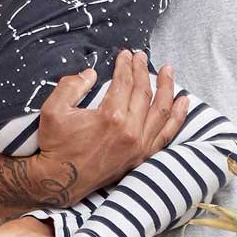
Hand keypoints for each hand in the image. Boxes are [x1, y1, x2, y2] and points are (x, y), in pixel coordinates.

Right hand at [35, 50, 188, 190]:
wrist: (58, 181)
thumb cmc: (55, 145)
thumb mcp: (53, 110)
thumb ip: (71, 86)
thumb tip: (91, 73)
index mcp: (111, 117)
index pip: (124, 83)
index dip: (125, 66)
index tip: (125, 54)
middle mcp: (130, 131)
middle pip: (144, 93)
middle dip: (143, 70)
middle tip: (141, 56)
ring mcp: (139, 146)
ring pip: (161, 111)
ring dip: (167, 88)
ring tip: (169, 70)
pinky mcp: (142, 158)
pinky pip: (166, 134)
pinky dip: (177, 117)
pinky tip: (183, 103)